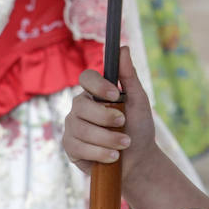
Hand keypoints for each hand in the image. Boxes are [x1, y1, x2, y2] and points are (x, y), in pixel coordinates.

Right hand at [64, 46, 156, 179]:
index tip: (115, 95)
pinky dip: (99, 153)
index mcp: (95, 92)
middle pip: (81, 106)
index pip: (86, 78)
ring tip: (125, 144)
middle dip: (106, 117)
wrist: (137, 161)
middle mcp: (80, 107)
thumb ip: (129, 76)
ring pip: (80, 128)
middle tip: (124, 124)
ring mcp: (72, 126)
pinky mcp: (70, 147)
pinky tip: (113, 157)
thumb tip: (123, 48)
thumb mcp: (139, 101)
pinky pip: (78, 147)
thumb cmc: (139, 127)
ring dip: (107, 138)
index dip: (98, 85)